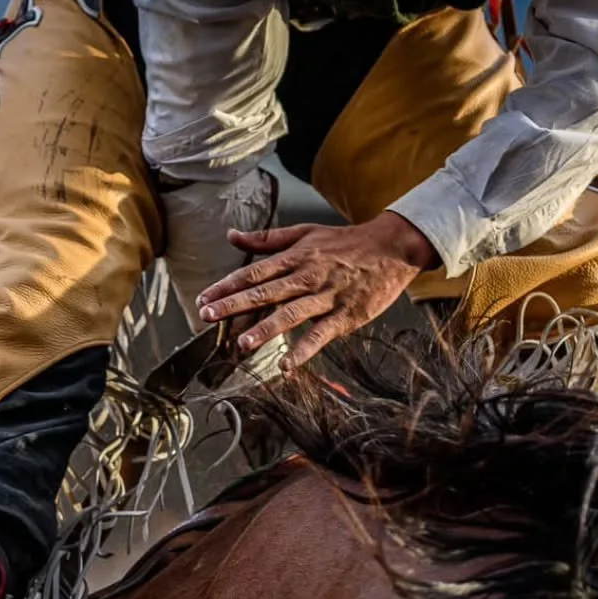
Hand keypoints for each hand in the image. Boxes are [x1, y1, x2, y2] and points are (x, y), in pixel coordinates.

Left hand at [197, 211, 438, 370]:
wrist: (394, 247)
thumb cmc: (345, 243)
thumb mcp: (305, 232)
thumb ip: (266, 238)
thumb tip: (231, 235)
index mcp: (295, 257)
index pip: (254, 272)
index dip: (227, 286)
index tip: (203, 299)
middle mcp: (307, 276)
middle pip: (266, 291)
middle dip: (235, 304)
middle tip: (207, 316)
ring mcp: (326, 297)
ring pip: (291, 313)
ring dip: (266, 329)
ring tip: (242, 344)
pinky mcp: (345, 315)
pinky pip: (321, 335)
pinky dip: (304, 351)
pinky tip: (286, 366)